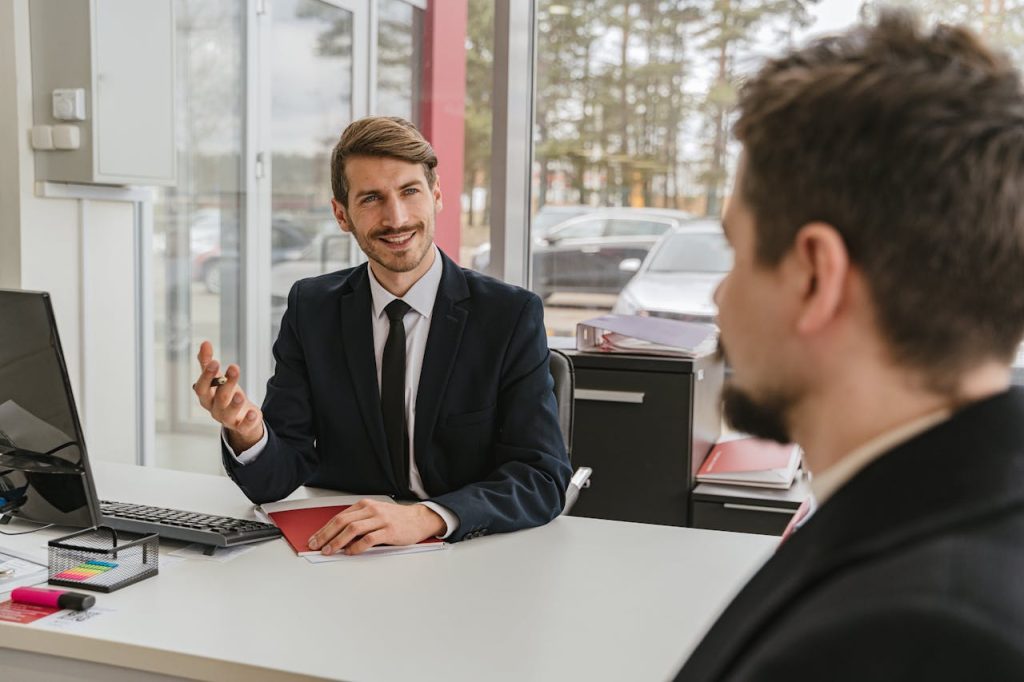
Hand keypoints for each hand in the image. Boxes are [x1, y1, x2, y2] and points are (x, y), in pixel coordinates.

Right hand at [193, 340, 263, 451]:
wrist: (239, 419)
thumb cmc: (224, 395)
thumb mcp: (216, 379)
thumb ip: (208, 363)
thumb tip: (205, 343)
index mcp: (206, 397)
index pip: (202, 388)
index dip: (207, 376)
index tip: (215, 362)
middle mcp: (215, 409)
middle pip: (219, 397)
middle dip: (226, 383)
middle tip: (234, 367)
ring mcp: (228, 419)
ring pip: (229, 413)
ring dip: (235, 403)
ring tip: (240, 394)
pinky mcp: (242, 427)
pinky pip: (244, 426)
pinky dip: (248, 420)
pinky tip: (253, 412)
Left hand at [307, 499, 444, 555]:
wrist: (419, 519)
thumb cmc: (395, 519)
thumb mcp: (374, 515)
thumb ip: (358, 522)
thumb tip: (336, 537)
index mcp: (365, 505)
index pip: (339, 517)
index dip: (324, 529)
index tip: (315, 539)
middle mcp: (371, 510)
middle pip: (342, 522)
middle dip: (326, 535)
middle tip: (316, 546)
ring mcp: (380, 520)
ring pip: (353, 529)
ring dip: (338, 541)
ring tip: (330, 551)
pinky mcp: (389, 531)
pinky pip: (369, 539)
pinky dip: (357, 547)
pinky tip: (350, 552)